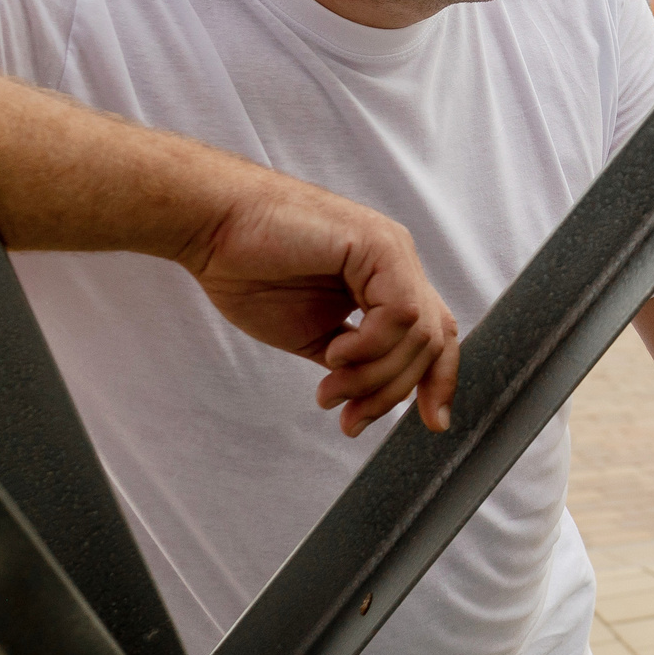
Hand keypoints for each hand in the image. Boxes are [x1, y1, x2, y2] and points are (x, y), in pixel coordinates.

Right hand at [180, 173, 460, 437]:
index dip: (439, 381)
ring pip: (419, 334)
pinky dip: (370, 347)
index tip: (432, 424)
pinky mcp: (378, 245)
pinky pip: (400, 312)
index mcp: (386, 282)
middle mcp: (398, 264)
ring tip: (331, 390)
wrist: (214, 230)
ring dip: (374, 377)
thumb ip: (352, 359)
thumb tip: (377, 394)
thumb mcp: (314, 333)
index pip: (436, 335)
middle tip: (351, 419)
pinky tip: (335, 354)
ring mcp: (392, 251)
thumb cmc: (251, 272)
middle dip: (393, 393)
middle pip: (432, 343)